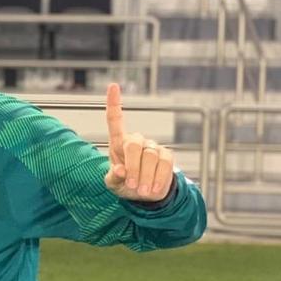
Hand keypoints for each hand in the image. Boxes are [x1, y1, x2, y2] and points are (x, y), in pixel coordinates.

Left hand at [103, 83, 174, 201]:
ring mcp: (153, 146)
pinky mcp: (167, 155)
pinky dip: (158, 178)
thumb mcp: (113, 184)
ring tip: (141, 192)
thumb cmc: (124, 184)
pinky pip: (165, 164)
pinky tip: (153, 190)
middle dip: (133, 166)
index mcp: (118, 143)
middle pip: (134, 145)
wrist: (144, 194)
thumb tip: (120, 170)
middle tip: (131, 186)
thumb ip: (114, 177)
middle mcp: (136, 140)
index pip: (115, 120)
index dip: (114, 103)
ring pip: (151, 156)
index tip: (113, 86)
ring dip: (146, 176)